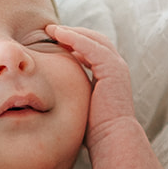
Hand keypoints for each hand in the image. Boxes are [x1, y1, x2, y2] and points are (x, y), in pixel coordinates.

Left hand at [45, 23, 136, 141]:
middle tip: (50, 30)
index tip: (54, 40)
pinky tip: (59, 35)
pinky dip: (75, 38)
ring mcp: (116, 67)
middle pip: (94, 40)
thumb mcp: (82, 102)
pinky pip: (91, 47)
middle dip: (73, 33)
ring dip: (72, 32)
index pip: (93, 49)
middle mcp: (116, 67)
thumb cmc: (94, 129)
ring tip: (51, 30)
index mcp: (110, 74)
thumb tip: (54, 90)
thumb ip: (74, 90)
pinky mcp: (112, 69)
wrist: (110, 138)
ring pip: (93, 39)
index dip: (74, 42)